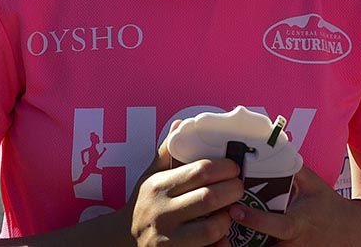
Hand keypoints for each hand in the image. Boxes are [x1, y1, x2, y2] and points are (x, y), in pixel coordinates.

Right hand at [129, 132, 242, 246]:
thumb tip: (182, 124)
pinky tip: (222, 235)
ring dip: (227, 218)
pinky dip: (221, 244)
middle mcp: (162, 212)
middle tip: (239, 187)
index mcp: (159, 186)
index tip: (234, 167)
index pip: (200, 171)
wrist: (121, 240)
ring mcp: (167, 239)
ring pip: (211, 229)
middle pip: (209, 198)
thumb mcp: (150, 176)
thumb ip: (168, 152)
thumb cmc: (143, 204)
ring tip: (229, 211)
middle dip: (233, 190)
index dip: (225, 167)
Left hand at [229, 167, 360, 245]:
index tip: (235, 210)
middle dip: (239, 237)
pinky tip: (232, 237)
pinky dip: (248, 245)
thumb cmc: (327, 205)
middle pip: (261, 245)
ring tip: (219, 230)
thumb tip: (273, 145)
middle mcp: (293, 244)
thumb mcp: (313, 184)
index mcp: (299, 224)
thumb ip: (292, 167)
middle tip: (217, 221)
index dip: (256, 220)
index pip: (276, 226)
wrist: (349, 233)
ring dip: (240, 243)